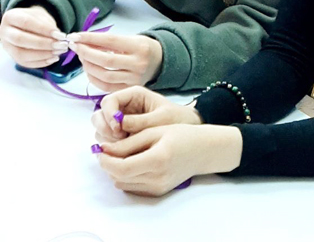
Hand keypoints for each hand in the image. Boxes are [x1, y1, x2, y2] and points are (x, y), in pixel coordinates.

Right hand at [0, 6, 66, 67]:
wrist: (26, 25)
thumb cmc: (35, 20)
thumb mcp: (41, 16)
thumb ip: (48, 25)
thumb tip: (58, 37)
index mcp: (11, 17)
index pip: (26, 22)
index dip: (44, 29)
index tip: (60, 34)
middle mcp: (5, 32)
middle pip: (20, 39)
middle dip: (43, 44)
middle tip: (61, 45)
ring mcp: (7, 47)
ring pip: (21, 54)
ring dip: (43, 55)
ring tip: (59, 51)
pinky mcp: (13, 57)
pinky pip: (25, 63)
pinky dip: (41, 62)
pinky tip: (54, 58)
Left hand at [68, 31, 161, 90]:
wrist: (159, 61)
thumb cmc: (141, 48)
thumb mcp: (130, 39)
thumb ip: (108, 41)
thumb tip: (82, 41)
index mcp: (139, 47)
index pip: (110, 41)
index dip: (90, 38)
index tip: (75, 36)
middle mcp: (138, 63)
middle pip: (106, 60)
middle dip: (85, 53)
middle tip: (75, 46)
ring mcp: (135, 79)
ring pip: (104, 75)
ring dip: (87, 66)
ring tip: (82, 57)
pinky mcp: (129, 88)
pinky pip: (105, 86)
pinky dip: (93, 78)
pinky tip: (89, 69)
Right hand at [92, 85, 202, 142]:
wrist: (188, 129)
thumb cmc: (178, 119)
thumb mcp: (161, 119)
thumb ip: (139, 122)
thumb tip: (117, 126)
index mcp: (133, 95)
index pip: (109, 101)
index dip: (109, 114)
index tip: (118, 129)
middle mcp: (124, 107)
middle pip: (100, 115)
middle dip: (105, 128)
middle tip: (119, 139)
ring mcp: (121, 122)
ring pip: (102, 129)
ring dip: (107, 139)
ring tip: (126, 146)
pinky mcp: (122, 135)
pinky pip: (109, 140)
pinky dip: (112, 147)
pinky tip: (126, 151)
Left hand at [96, 124, 242, 195]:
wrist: (205, 150)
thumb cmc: (183, 135)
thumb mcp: (155, 131)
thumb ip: (128, 142)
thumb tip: (103, 149)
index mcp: (157, 159)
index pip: (120, 167)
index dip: (104, 160)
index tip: (99, 148)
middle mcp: (157, 178)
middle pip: (118, 177)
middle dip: (108, 163)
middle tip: (110, 148)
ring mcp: (158, 187)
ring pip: (122, 183)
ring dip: (117, 170)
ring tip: (124, 154)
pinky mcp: (158, 192)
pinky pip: (132, 187)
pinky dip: (128, 176)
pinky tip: (136, 162)